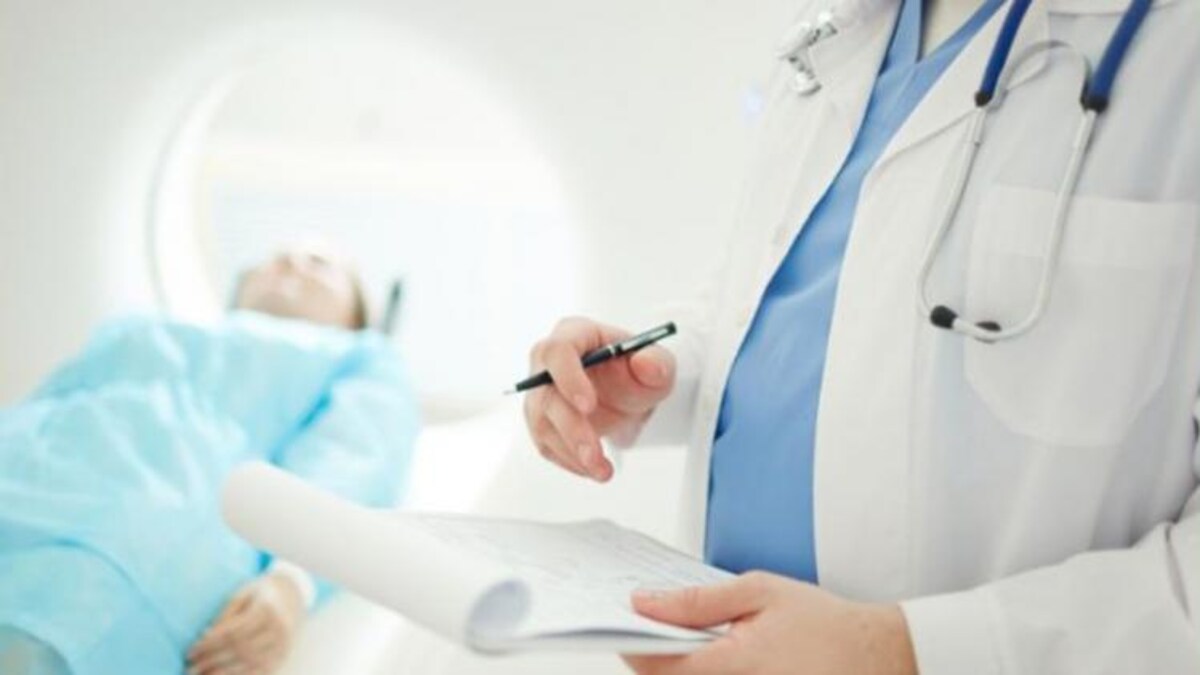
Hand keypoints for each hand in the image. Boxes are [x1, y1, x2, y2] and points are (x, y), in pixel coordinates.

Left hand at [187, 571, 306, 674]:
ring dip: (223, 674)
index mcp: (267, 609)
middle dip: (212, 661)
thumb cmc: (258, 595)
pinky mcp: (283, 657)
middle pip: (240, 650)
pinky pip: (260, 672)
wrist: (291, 597)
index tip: (190, 652)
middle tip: (190, 668)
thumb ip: (225, 616)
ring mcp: (283, 645)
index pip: (233, 632)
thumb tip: (205, 637)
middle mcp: (279, 629)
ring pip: (250, 665)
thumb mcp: (241, 596)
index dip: (209, 644)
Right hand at [524, 317, 675, 480]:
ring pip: (541, 423)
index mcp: (574, 334)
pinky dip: (569, 460)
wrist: (628, 394)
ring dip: (570, 452)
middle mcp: (548, 362)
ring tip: (602, 470)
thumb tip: (646, 365)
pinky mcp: (541, 419)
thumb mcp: (657, 364)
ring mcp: (541, 392)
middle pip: (546, 393)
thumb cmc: (636, 371)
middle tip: (595, 454)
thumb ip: (656, 363)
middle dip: (571, 428)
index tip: (588, 406)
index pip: (558, 351)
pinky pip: (546, 443)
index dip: (568, 378)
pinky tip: (592, 468)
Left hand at [625, 572, 916, 674]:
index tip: (621, 623)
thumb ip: (698, 601)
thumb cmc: (825, 625)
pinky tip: (704, 656)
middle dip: (649, 656)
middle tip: (647, 625)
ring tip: (676, 638)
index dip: (631, 644)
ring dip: (673, 669)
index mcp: (732, 667)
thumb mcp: (759, 592)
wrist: (877, 658)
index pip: (656, 665)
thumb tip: (646, 602)